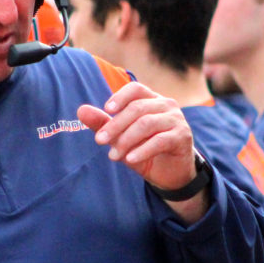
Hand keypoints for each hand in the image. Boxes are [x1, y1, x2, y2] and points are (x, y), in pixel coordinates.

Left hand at [77, 81, 197, 189]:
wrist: (170, 173)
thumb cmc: (144, 150)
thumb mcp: (121, 138)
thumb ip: (103, 123)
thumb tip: (81, 110)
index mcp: (151, 99)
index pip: (135, 89)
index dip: (120, 97)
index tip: (107, 109)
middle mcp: (166, 105)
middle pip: (137, 108)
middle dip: (115, 125)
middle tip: (99, 140)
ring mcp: (177, 120)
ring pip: (147, 123)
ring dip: (126, 140)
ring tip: (113, 156)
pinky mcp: (183, 137)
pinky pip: (160, 140)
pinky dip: (142, 150)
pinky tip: (130, 160)